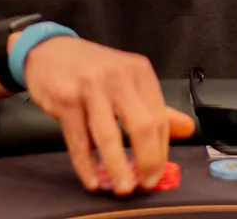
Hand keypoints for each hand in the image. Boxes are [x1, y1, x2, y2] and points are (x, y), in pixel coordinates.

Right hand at [22, 37, 196, 194]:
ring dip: (117, 166)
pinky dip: (86, 164)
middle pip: (142, 125)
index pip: (159, 117)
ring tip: (123, 187)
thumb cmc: (91, 68)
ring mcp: (90, 86)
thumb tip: (187, 129)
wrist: (49, 50)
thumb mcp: (128, 79)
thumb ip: (156, 106)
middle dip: (147, 160)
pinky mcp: (65, 98)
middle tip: (144, 183)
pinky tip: (92, 179)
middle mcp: (117, 76)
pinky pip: (78, 139)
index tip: (156, 173)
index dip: (161, 150)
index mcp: (139, 71)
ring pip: (109, 134)